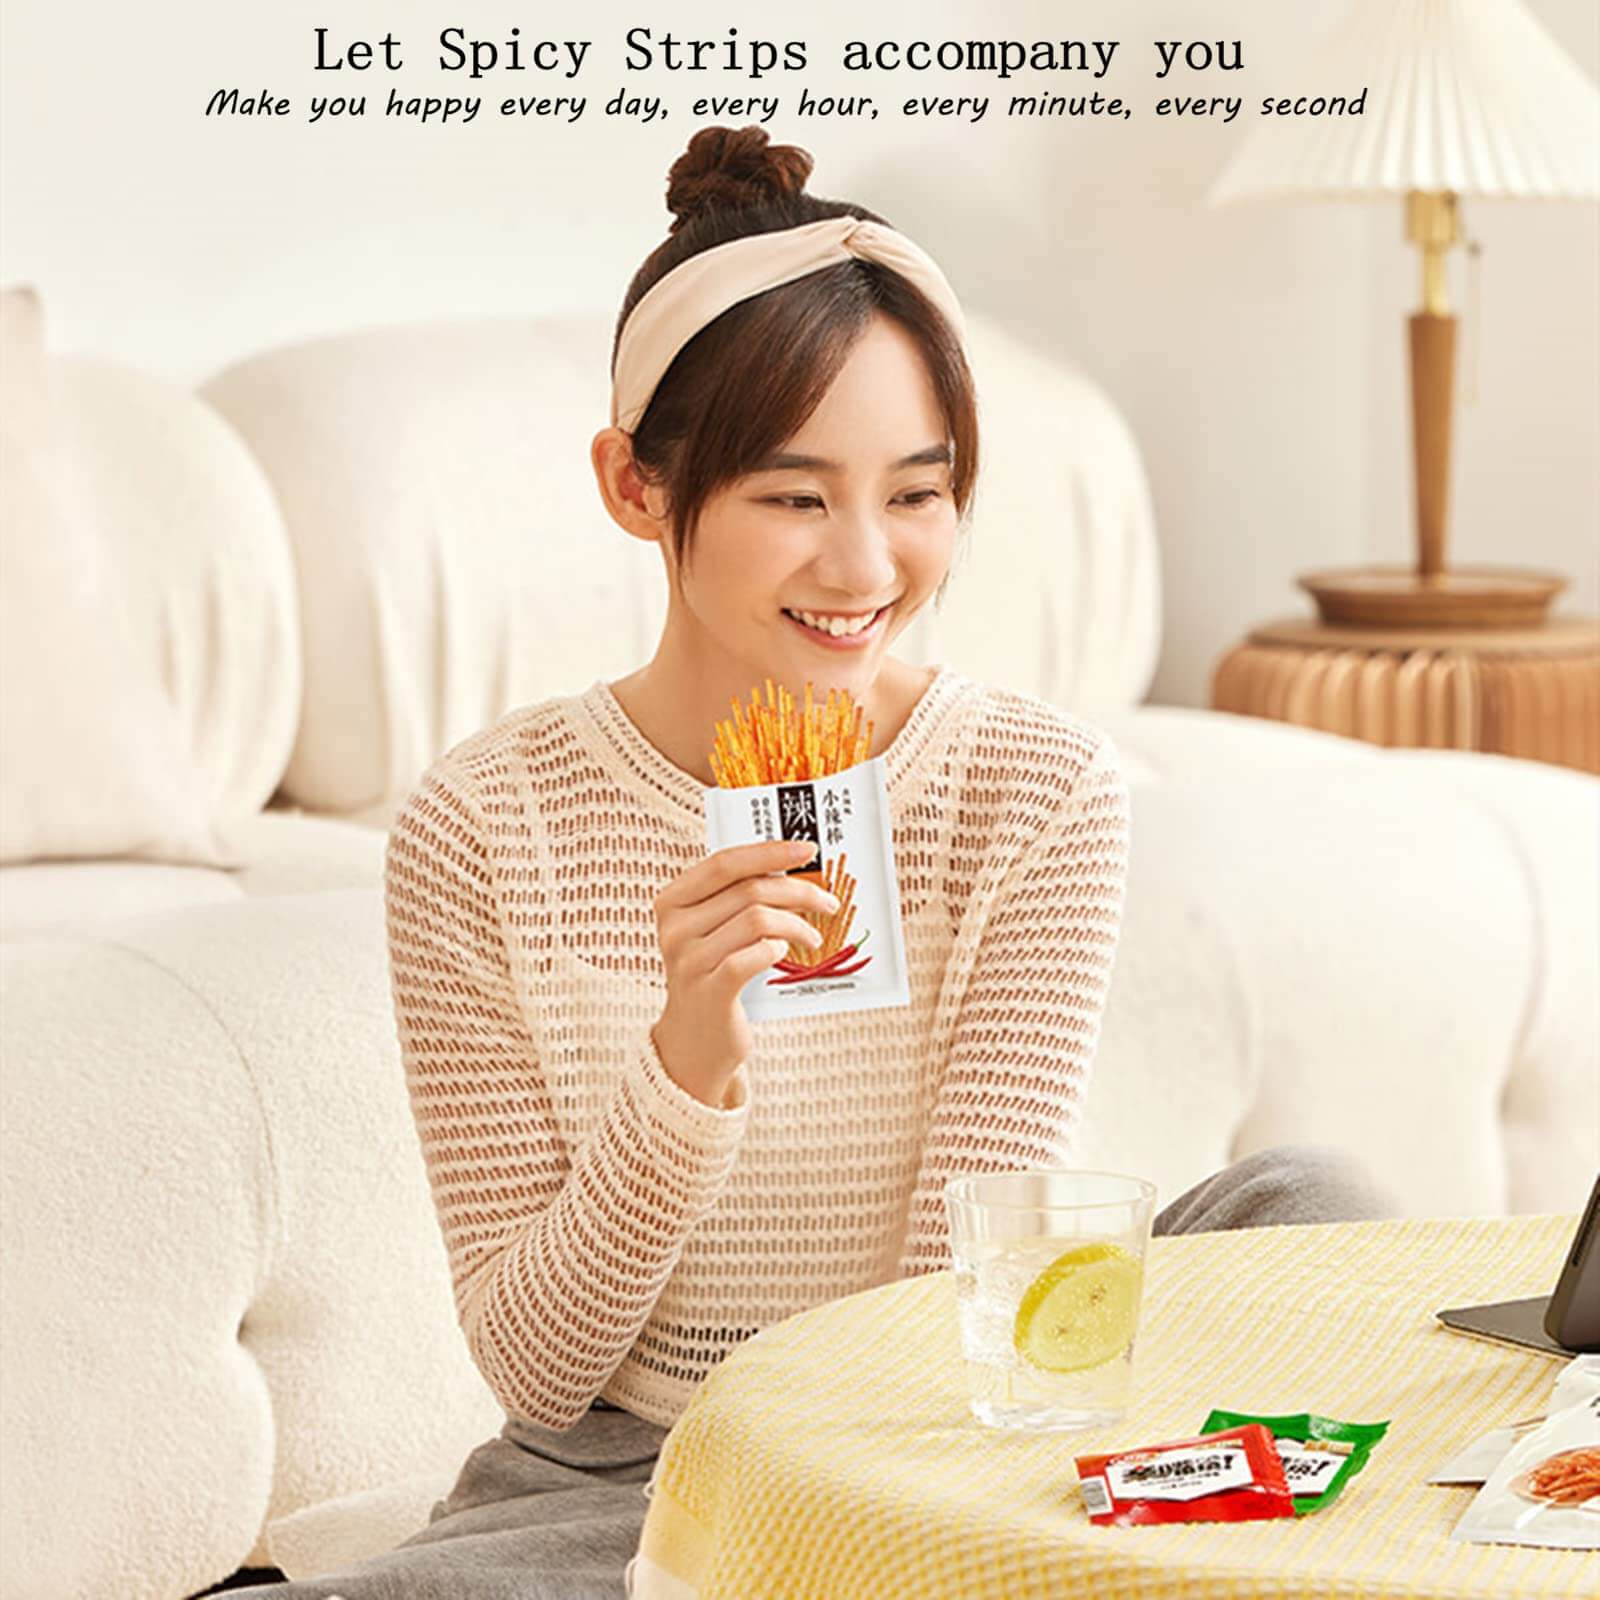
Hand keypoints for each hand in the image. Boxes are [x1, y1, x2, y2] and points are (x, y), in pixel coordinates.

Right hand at [650, 838, 839, 1105]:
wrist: (694, 1041)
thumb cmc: (713, 974)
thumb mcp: (712, 931)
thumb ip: (737, 898)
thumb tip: (792, 868)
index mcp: (672, 902)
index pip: (724, 863)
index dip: (769, 851)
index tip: (808, 850)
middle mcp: (674, 928)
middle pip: (749, 890)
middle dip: (798, 891)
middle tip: (828, 901)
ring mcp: (688, 961)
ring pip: (758, 920)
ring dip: (797, 925)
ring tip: (812, 937)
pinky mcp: (710, 992)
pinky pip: (754, 956)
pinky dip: (777, 950)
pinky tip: (785, 955)